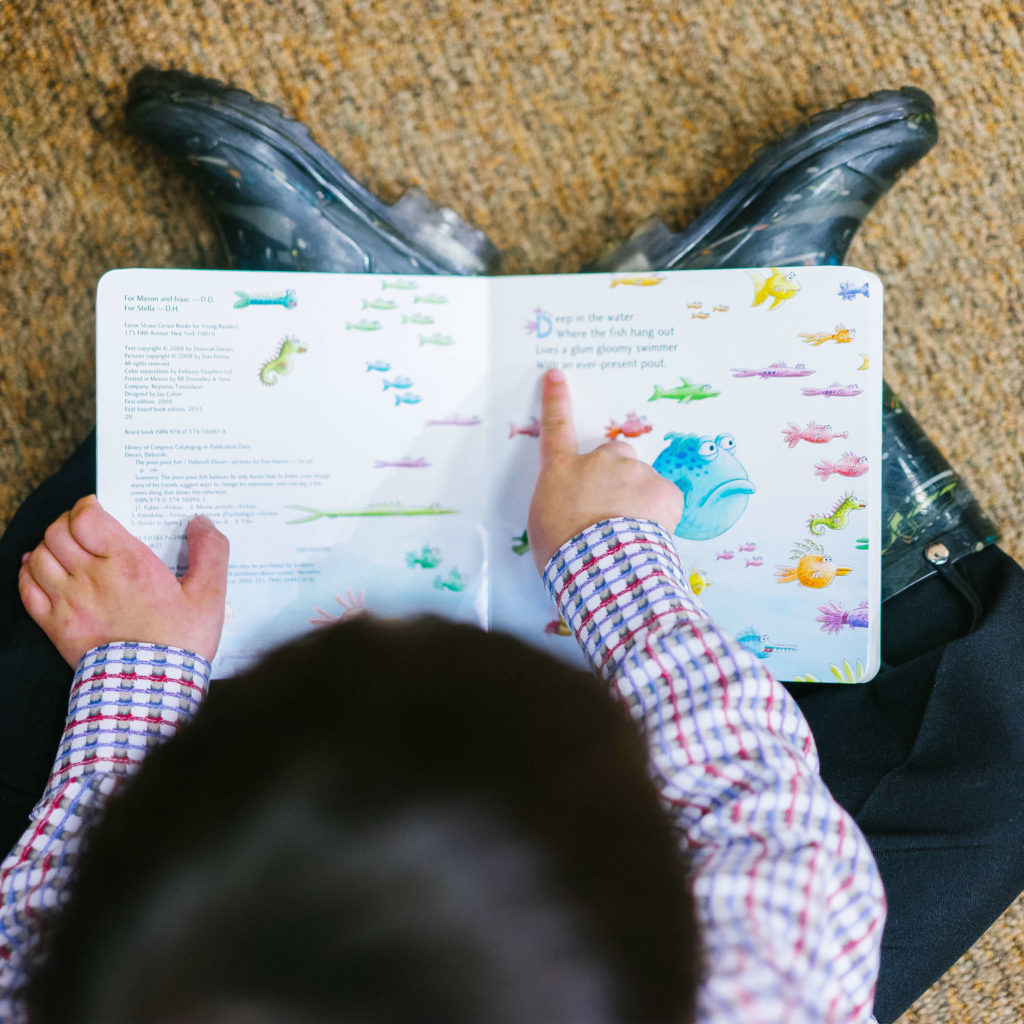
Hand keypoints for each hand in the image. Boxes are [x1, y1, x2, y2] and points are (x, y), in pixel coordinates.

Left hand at [18, 495, 229, 666]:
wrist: (152, 690)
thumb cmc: (181, 642)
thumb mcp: (210, 596)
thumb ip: (211, 552)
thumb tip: (201, 522)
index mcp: (128, 563)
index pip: (86, 517)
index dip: (87, 506)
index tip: (99, 509)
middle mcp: (91, 577)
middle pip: (59, 532)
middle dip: (68, 522)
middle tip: (85, 528)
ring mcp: (68, 602)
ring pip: (39, 555)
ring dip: (49, 545)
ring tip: (66, 548)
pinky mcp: (55, 626)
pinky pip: (26, 588)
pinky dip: (28, 572)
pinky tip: (40, 570)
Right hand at [527, 369, 683, 573]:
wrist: (599, 566)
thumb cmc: (563, 553)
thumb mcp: (545, 524)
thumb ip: (561, 502)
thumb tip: (575, 508)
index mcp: (562, 471)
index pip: (556, 427)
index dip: (556, 399)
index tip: (557, 376)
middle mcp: (599, 462)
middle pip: (613, 454)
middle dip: (616, 474)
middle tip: (612, 508)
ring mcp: (633, 472)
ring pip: (642, 479)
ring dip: (639, 499)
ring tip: (629, 532)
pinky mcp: (663, 490)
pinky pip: (665, 499)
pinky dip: (661, 515)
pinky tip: (649, 535)